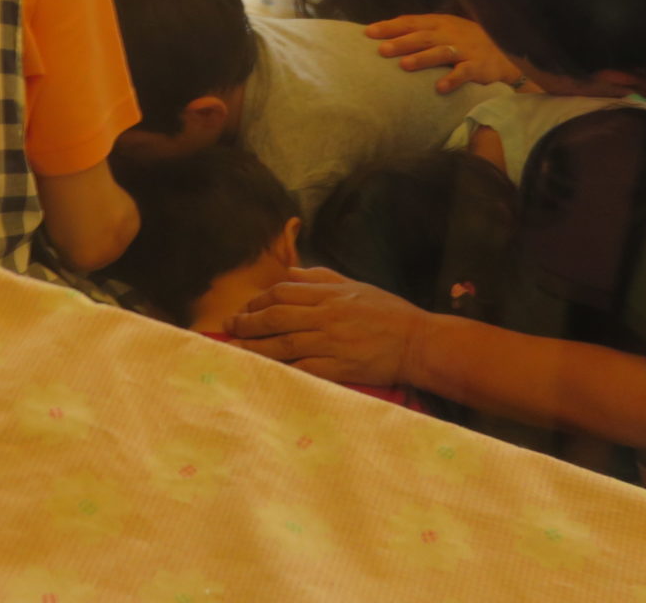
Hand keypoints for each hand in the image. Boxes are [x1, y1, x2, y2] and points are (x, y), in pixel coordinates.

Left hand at [225, 267, 423, 387]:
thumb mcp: (355, 286)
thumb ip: (321, 279)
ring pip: (283, 343)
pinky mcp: (338, 369)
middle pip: (276, 316)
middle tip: (228, 328)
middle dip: (247, 322)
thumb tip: (290, 273)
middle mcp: (327, 316)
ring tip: (233, 350)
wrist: (417, 342)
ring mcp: (332, 343)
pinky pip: (302, 369)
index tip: (244, 308)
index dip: (258, 300)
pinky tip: (263, 372)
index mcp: (330, 294)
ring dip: (254, 347)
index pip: (283, 292)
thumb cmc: (388, 313)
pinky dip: (280, 370)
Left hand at [366, 14, 521, 94]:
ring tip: (404, 66)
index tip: (368, 33)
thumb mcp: (445, 28)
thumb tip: (387, 35)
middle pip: (422, 37)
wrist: (505, 50)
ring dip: (422, 59)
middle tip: (381, 50)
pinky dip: (452, 79)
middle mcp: (450, 34)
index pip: (411, 22)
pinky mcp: (478, 66)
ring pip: (441, 53)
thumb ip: (421, 30)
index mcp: (439, 23)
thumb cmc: (466, 40)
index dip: (390, 27)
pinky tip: (439, 88)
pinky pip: (464, 72)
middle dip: (401, 43)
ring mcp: (464, 49)